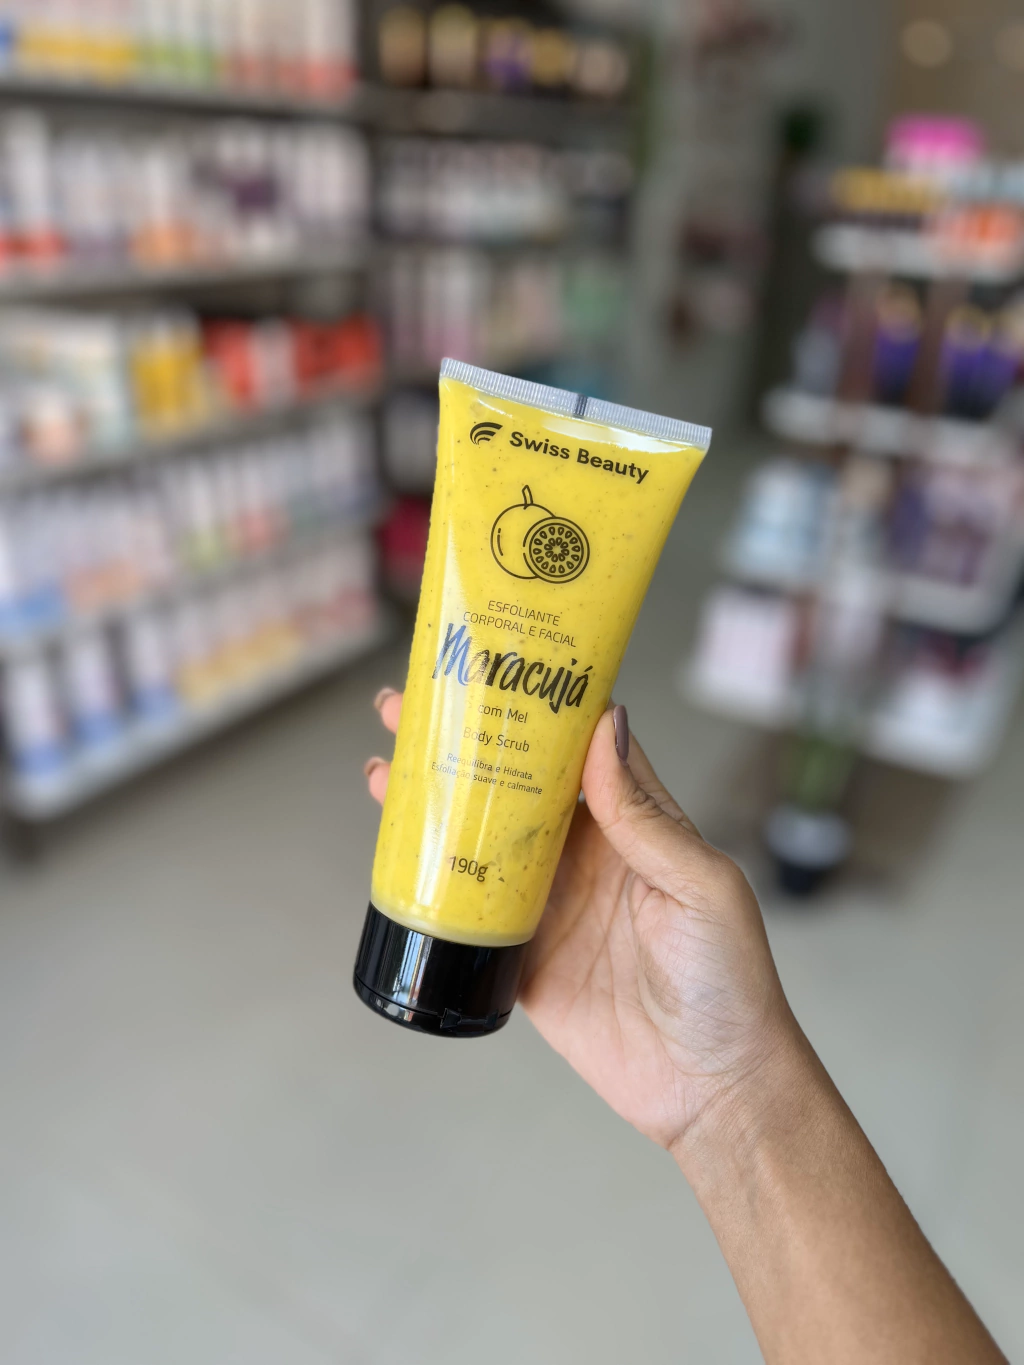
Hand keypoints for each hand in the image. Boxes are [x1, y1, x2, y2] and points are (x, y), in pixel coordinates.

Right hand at [365, 690, 797, 1153]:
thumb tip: (605, 727)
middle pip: (513, 784)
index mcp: (633, 823)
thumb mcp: (700, 887)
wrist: (710, 1089)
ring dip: (434, 800)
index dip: (536, 704)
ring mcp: (548, 903)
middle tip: (408, 705)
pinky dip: (428, 876)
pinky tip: (395, 850)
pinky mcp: (521, 955)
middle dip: (463, 742)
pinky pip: (466, 908)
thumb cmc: (728, 980)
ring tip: (383, 763)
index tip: (492, 664)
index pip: (577, 746)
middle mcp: (585, 853)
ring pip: (480, 837)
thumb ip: (646, 816)